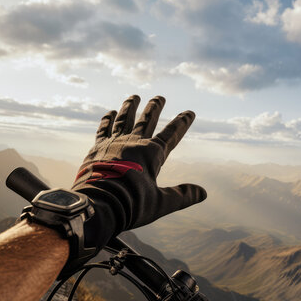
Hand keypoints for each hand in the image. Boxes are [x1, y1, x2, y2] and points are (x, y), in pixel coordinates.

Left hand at [72, 95, 205, 248]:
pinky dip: (107, 120)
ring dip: (130, 107)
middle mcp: (134, 143)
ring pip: (125, 119)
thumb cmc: (132, 204)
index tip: (189, 112)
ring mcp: (115, 143)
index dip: (182, 123)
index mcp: (152, 154)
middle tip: (159, 97)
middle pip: (147, 120)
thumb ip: (182, 196)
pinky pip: (104, 129)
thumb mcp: (161, 203)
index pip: (171, 134)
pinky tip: (110, 113)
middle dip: (154, 108)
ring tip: (134, 97)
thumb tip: (203, 193)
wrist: (98, 204)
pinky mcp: (98, 148)